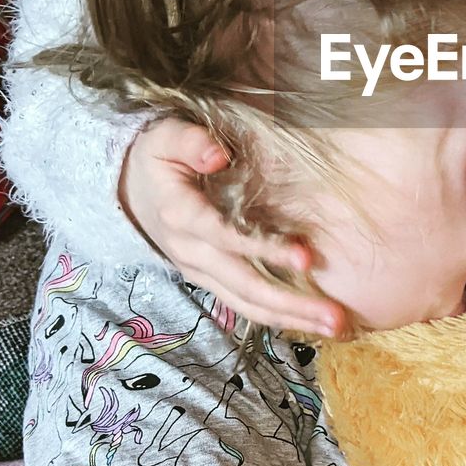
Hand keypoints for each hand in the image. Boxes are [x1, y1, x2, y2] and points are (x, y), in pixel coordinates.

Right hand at [120, 118, 346, 336]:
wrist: (130, 187)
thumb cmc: (158, 156)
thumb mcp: (166, 137)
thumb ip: (191, 142)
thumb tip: (218, 155)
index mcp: (181, 215)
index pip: (227, 238)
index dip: (265, 249)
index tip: (305, 256)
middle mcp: (191, 251)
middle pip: (243, 285)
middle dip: (290, 303)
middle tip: (334, 316)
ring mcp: (199, 270)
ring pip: (245, 303)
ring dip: (290, 318)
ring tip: (333, 327)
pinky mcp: (209, 278)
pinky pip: (243, 303)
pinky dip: (276, 316)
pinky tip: (310, 321)